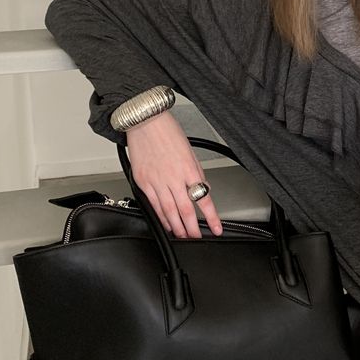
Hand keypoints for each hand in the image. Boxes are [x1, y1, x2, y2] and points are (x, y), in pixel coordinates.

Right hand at [125, 110, 223, 238]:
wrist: (144, 121)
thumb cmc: (168, 132)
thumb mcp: (190, 152)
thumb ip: (196, 174)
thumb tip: (201, 190)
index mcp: (188, 169)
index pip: (203, 199)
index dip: (211, 217)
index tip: (216, 228)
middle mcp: (172, 177)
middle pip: (185, 210)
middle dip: (192, 228)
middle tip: (197, 238)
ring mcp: (156, 181)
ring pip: (168, 211)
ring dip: (177, 227)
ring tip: (183, 236)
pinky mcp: (143, 182)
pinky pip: (153, 205)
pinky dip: (161, 217)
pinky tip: (166, 223)